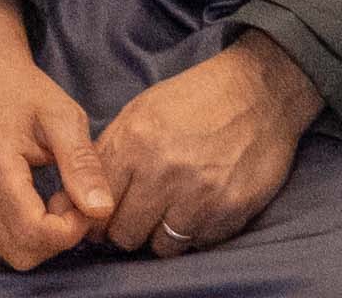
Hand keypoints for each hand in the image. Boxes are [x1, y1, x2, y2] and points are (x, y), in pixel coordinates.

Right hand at [0, 0, 112, 264]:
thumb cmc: (26, 94)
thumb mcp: (65, 118)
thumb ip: (83, 164)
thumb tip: (102, 211)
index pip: (35, 232)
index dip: (70, 229)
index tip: (86, 200)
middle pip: (21, 252)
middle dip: (56, 236)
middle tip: (70, 200)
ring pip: (8, 253)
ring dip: (39, 237)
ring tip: (50, 199)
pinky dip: (20, 233)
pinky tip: (30, 202)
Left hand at [84, 37, 323, 255]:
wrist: (258, 93)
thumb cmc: (194, 99)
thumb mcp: (140, 111)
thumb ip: (112, 152)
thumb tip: (83, 193)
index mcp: (136, 142)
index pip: (98, 204)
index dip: (96, 216)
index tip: (101, 218)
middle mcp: (165, 172)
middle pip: (126, 235)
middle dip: (126, 230)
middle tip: (136, 218)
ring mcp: (200, 196)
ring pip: (162, 247)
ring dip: (160, 235)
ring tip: (168, 213)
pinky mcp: (230, 212)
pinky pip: (198, 244)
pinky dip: (194, 233)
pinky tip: (197, 209)